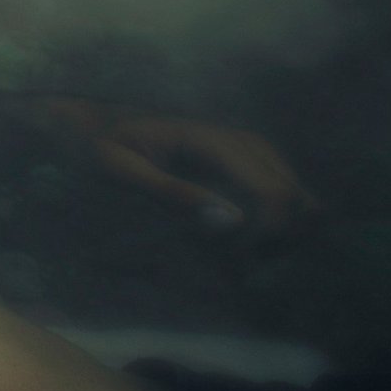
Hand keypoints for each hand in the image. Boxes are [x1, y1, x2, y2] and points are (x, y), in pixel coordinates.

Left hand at [40, 97, 321, 237]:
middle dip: (273, 243)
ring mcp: (251, 153)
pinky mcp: (249, 166)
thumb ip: (172, 194)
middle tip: (229, 266)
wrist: (88, 125)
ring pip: (302, 203)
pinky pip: (284, 200)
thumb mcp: (119, 170)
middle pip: (298, 201)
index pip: (276, 194)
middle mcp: (244, 142)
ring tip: (231, 257)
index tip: (233, 265)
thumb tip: (233, 220)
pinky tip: (234, 245)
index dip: (266, 239)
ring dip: (277, 239)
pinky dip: (271, 229)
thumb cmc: (96, 147)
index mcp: (215, 140)